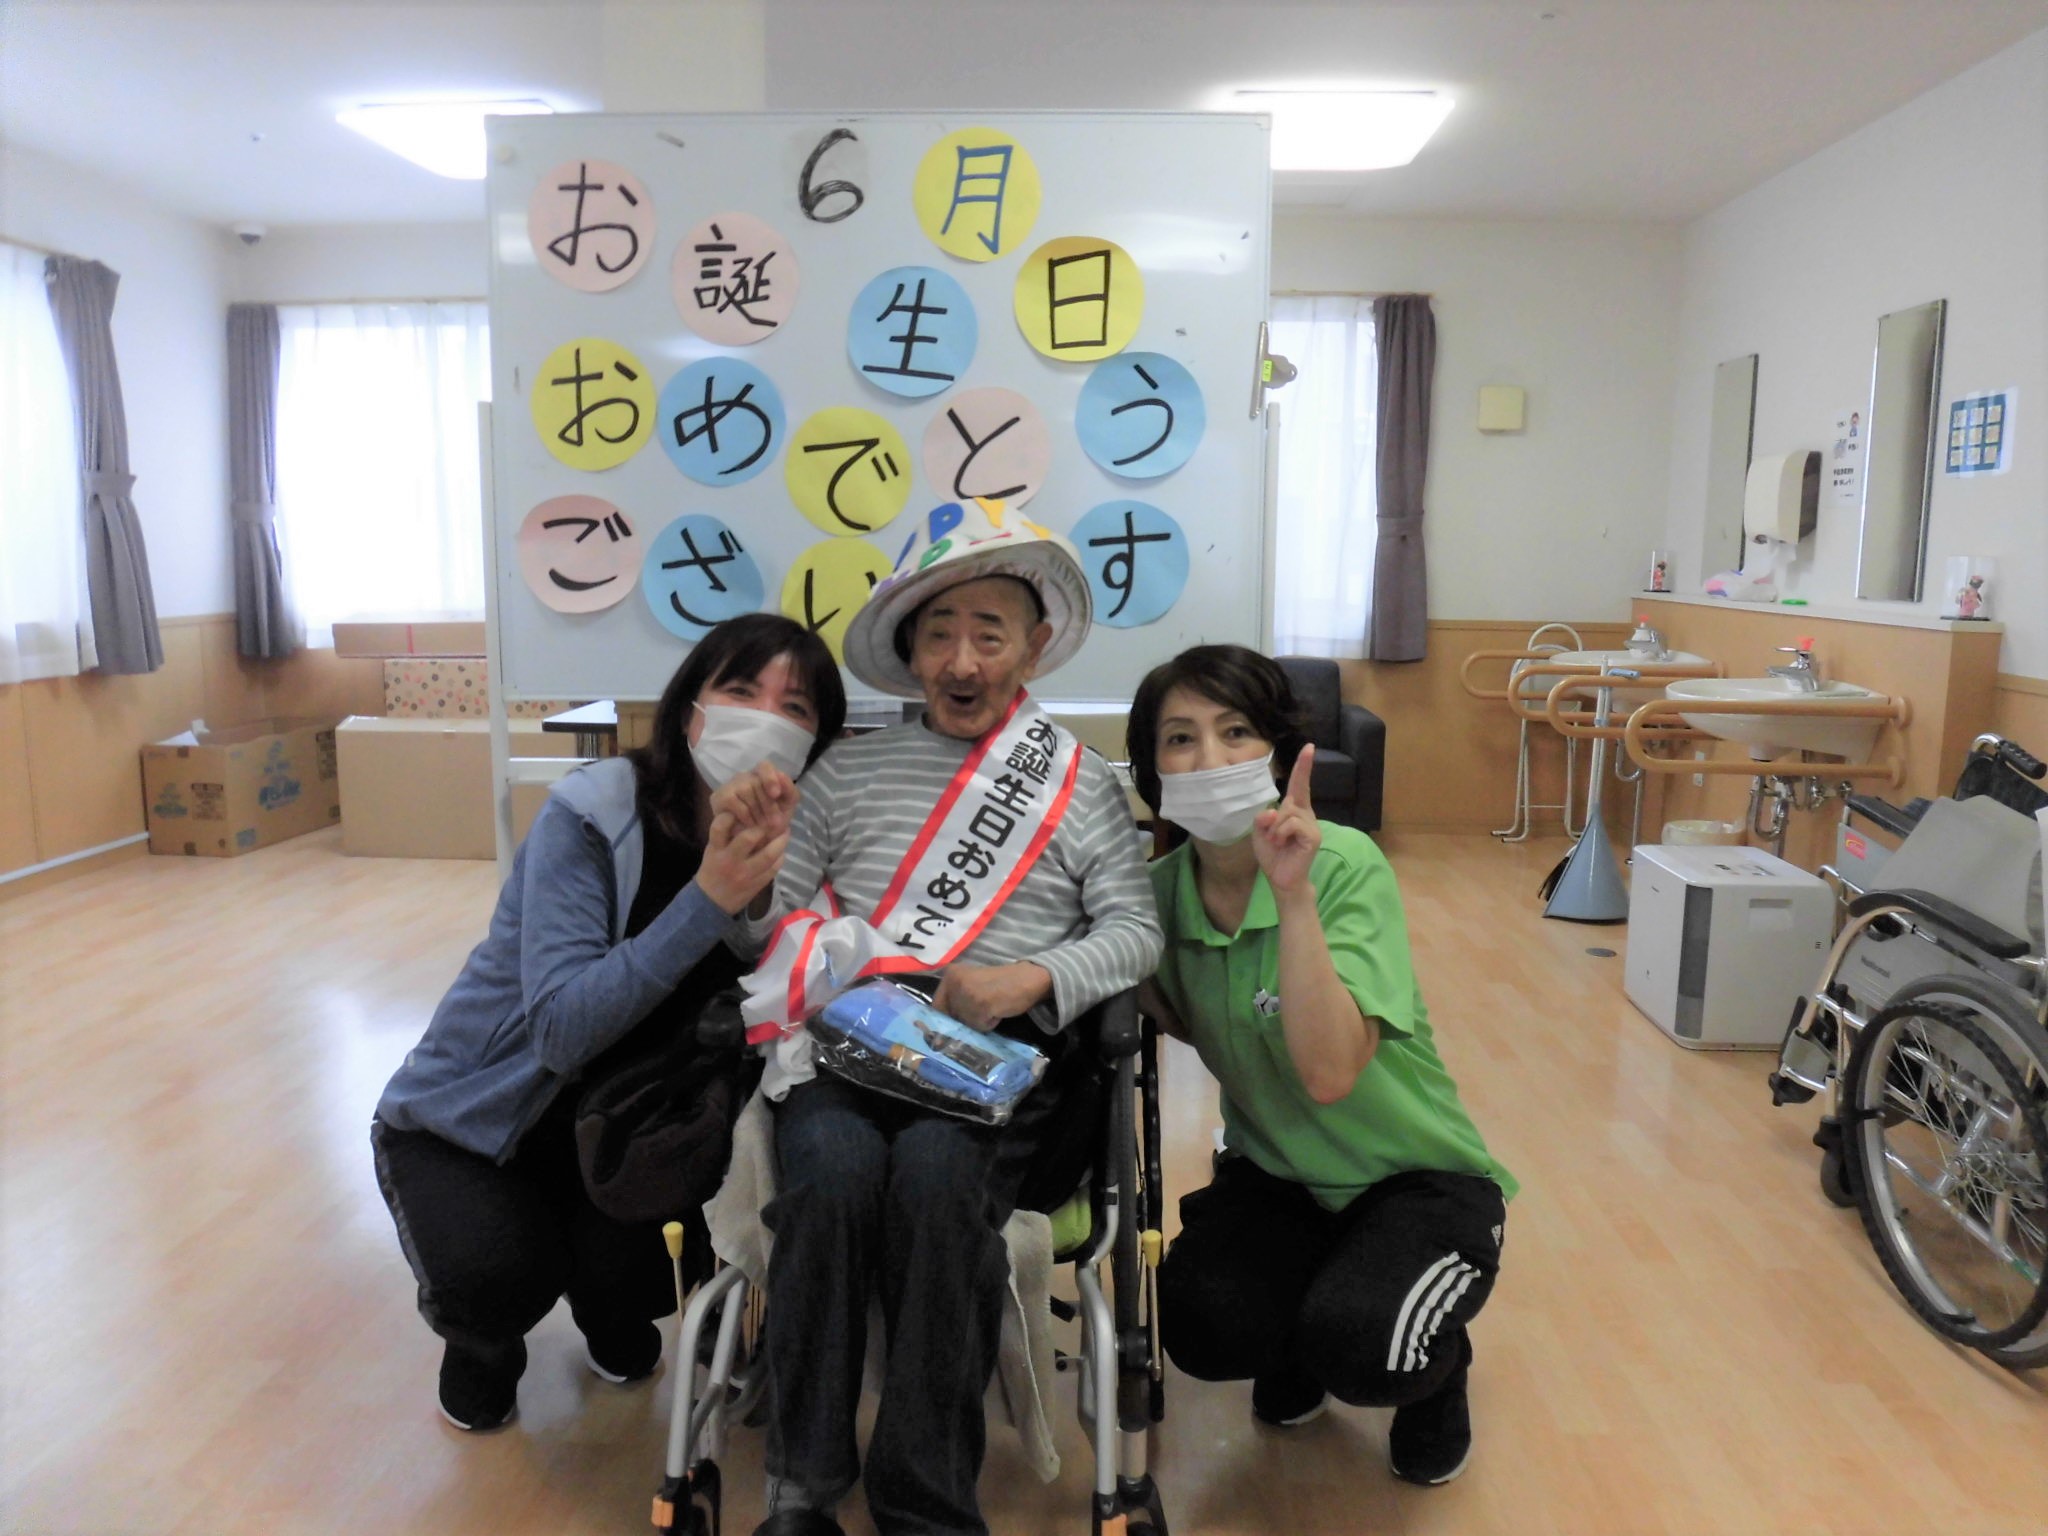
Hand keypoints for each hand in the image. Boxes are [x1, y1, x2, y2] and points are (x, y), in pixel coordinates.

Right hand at [695, 809, 788, 915]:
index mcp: (716, 849)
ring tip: (785, 833)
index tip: (742, 809)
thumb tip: (749, 815)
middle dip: (763, 827)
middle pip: (748, 838)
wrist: (710, 902)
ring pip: (768, 855)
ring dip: (780, 842)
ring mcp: (744, 874)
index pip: (720, 827)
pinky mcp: (756, 885)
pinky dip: (780, 858)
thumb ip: (727, 835)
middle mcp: (730, 860)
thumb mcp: (713, 850)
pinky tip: (781, 851)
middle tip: (772, 820)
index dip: (731, 815)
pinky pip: (773, 869)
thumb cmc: (712, 870)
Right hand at [709, 762, 798, 840]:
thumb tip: (781, 776)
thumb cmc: (771, 820)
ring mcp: (730, 785)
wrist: (754, 843)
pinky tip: (750, 825)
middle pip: (757, 782)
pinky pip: (735, 802)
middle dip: (769, 805)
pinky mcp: (719, 797)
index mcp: (762, 776)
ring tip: (763, 827)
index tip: (776, 795)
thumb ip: (790, 790)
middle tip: (775, 823)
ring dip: (758, 812)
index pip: (764, 766)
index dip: (770, 778)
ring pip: (746, 790)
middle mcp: (745, 776)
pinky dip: (745, 816)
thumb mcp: (787, 807)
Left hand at [932, 961, 1053, 1031]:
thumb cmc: (1000, 984)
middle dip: (964, 1020)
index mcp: (950, 975)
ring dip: (978, 1022)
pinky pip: (980, 1026)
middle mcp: (955, 982)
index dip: (943, 1020)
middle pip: (950, 1018)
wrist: (1026, 978)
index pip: (936, 1007)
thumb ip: (955, 1002)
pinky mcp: (981, 1005)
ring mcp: (967, 993)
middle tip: (981, 1010)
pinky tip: (997, 1010)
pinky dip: (989, 1023)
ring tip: (991, 1008)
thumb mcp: (970, 986)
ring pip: (965, 1024)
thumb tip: (938, 1033)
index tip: (951, 1027)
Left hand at [1252, 745, 1320, 899]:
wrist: (1281, 879)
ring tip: (1277, 843)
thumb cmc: (1272, 855)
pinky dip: (1281, 834)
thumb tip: (1273, 811)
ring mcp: (1312, 825)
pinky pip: (1292, 824)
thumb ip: (1262, 818)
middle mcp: (1306, 814)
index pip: (1299, 784)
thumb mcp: (1260, 833)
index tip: (1309, 747)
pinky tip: (1282, 845)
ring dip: (1275, 829)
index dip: (1303, 766)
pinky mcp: (1313, 836)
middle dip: (1273, 819)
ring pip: (1288, 813)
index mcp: (1295, 810)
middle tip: (1271, 838)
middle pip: (1289, 800)